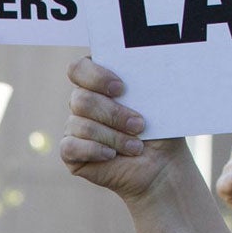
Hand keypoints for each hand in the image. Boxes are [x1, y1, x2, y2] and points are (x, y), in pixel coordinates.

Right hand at [59, 57, 185, 201]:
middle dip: (113, 114)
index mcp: (98, 83)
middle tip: (139, 125)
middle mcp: (82, 103)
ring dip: (114, 137)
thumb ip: (141, 82)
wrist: (161, 163)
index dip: (95, 77)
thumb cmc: (159, 129)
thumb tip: (136, 72)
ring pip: (81, 125)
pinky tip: (112, 155)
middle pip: (81, 100)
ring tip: (135, 147)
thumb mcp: (156, 101)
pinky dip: (95, 150)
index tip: (121, 88)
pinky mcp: (70, 152)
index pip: (79, 69)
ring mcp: (74, 127)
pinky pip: (71, 147)